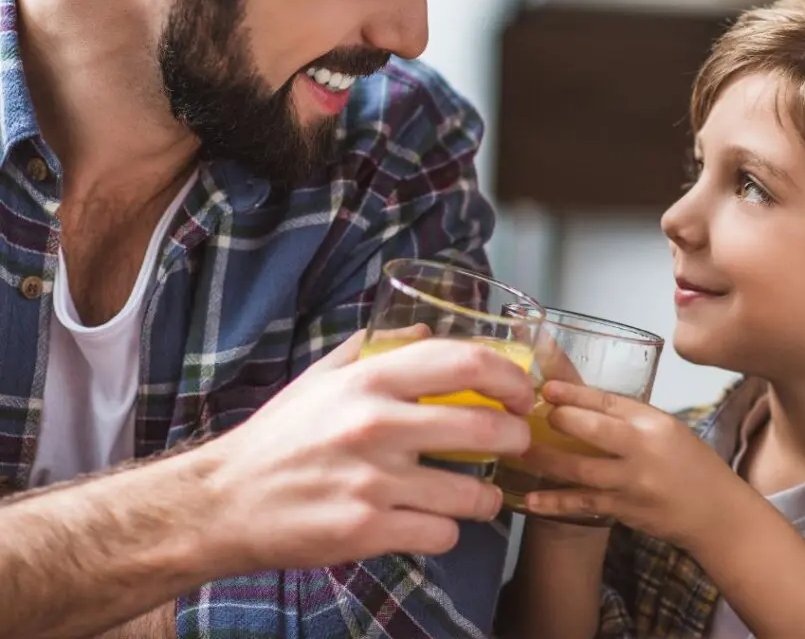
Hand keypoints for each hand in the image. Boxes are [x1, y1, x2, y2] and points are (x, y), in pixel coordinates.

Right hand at [195, 329, 534, 573]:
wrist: (225, 501)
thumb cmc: (279, 435)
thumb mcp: (322, 377)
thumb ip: (374, 348)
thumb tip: (426, 327)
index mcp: (369, 379)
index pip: (463, 361)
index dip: (508, 375)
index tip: (522, 391)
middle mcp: (376, 425)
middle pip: (482, 426)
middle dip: (516, 437)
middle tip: (518, 442)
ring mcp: (373, 482)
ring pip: (471, 492)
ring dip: (488, 495)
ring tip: (481, 494)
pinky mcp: (366, 532)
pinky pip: (441, 534)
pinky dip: (446, 531)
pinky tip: (432, 523)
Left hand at [522, 380, 736, 544]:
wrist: (716, 513)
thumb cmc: (690, 462)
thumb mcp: (666, 427)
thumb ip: (628, 416)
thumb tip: (581, 402)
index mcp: (654, 424)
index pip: (609, 402)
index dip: (574, 393)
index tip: (547, 387)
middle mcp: (642, 452)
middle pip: (594, 431)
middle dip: (561, 421)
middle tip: (532, 415)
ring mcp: (631, 485)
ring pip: (581, 470)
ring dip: (546, 459)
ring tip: (519, 449)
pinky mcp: (623, 511)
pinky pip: (582, 504)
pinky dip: (555, 502)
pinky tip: (529, 499)